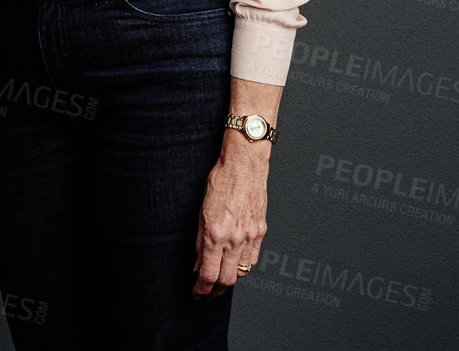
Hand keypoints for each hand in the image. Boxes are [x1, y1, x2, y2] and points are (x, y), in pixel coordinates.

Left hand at [192, 137, 268, 297]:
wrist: (244, 165)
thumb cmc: (221, 181)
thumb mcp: (201, 212)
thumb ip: (200, 242)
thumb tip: (197, 264)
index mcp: (216, 234)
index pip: (209, 274)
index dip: (202, 289)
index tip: (197, 293)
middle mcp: (235, 239)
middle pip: (227, 280)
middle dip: (215, 291)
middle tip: (207, 292)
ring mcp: (251, 236)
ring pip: (242, 272)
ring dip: (229, 279)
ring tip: (220, 279)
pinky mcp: (261, 231)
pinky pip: (253, 257)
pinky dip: (243, 265)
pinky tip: (235, 262)